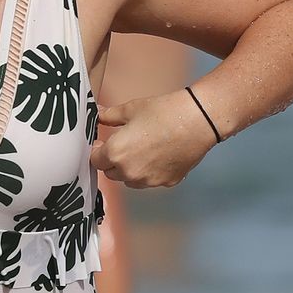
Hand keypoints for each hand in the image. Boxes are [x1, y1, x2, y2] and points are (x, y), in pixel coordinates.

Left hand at [89, 90, 218, 190]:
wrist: (197, 120)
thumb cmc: (164, 111)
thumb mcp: (131, 109)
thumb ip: (109, 116)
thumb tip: (98, 114)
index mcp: (115, 153)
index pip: (94, 160)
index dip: (98, 151)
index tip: (103, 142)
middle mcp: (128, 172)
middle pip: (110, 172)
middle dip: (113, 161)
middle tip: (124, 144)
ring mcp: (147, 180)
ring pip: (130, 179)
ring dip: (130, 169)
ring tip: (143, 149)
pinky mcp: (165, 183)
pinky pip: (150, 180)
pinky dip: (151, 171)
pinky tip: (160, 154)